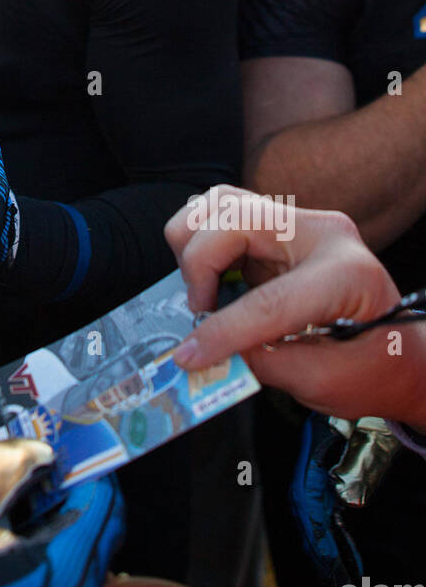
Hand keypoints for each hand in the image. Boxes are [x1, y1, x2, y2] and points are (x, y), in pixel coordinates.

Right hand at [164, 186, 425, 426]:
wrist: (399, 348)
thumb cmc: (374, 367)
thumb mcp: (327, 384)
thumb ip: (266, 365)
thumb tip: (209, 352)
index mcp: (347, 274)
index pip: (269, 299)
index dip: (222, 330)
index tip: (187, 355)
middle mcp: (322, 231)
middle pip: (233, 218)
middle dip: (199, 265)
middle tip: (199, 310)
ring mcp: (299, 221)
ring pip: (221, 201)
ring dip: (194, 244)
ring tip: (202, 290)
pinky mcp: (277, 223)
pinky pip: (221, 211)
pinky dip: (201, 240)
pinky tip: (210, 276)